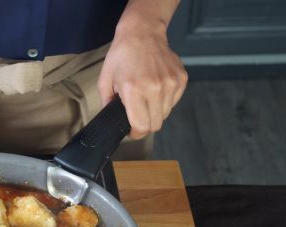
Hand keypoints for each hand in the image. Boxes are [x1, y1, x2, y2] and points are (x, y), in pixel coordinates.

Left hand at [98, 18, 186, 138]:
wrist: (142, 32)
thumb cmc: (122, 55)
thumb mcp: (105, 80)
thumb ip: (107, 104)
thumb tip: (111, 121)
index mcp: (134, 90)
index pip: (142, 126)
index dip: (135, 133)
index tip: (131, 131)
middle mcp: (155, 88)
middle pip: (155, 124)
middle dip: (145, 125)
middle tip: (137, 116)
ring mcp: (170, 83)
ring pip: (165, 114)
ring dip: (155, 112)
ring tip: (145, 98)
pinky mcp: (181, 79)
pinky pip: (173, 102)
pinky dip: (164, 101)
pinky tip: (155, 89)